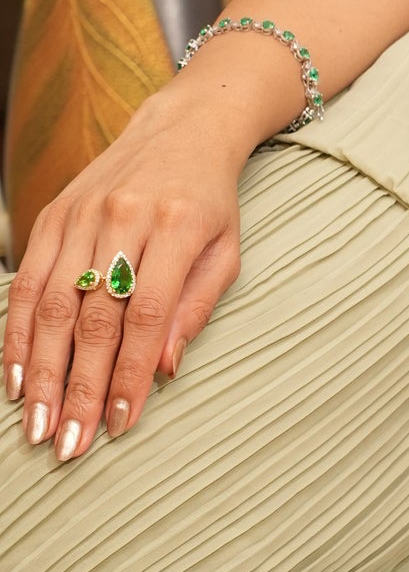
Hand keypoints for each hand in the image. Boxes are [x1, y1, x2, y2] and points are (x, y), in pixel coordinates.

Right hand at [4, 92, 247, 461]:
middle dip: (79, 386)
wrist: (181, 128)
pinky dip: (17, 333)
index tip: (121, 423)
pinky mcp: (52, 215)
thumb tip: (162, 371)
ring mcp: (81, 215)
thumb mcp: (226, 252)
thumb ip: (194, 308)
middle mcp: (123, 219)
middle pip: (93, 315)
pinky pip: (27, 280)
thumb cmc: (210, 202)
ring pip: (52, 303)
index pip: (146, 314)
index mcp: (175, 228)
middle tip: (70, 442)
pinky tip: (16, 377)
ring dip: (42, 370)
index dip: (129, 373)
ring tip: (39, 423)